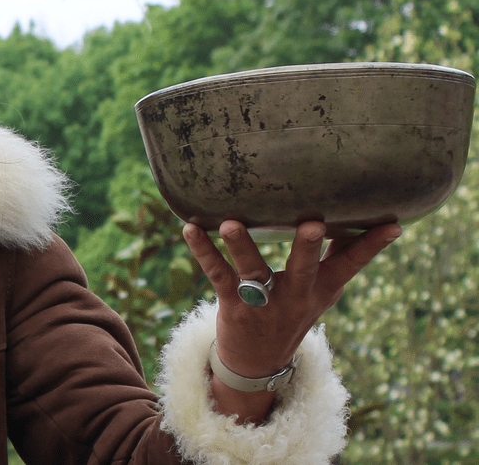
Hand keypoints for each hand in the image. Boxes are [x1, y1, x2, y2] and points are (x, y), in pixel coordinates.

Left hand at [182, 219, 400, 420]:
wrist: (258, 363)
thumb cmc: (293, 311)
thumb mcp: (323, 289)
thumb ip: (341, 254)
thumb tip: (370, 218)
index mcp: (320, 289)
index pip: (351, 265)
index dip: (372, 246)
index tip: (392, 224)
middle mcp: (294, 295)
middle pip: (304, 269)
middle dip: (308, 247)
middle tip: (312, 224)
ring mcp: (263, 301)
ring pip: (252, 271)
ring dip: (241, 246)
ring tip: (229, 223)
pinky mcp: (232, 303)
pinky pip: (216, 273)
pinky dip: (201, 251)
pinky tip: (190, 228)